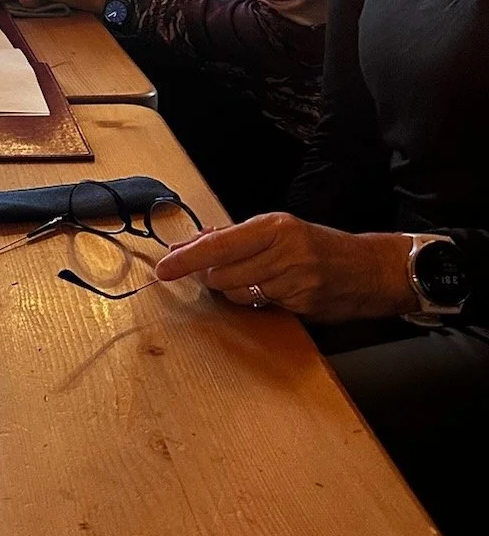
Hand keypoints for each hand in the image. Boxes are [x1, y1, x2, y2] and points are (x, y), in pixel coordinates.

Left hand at [154, 214, 415, 322]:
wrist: (373, 269)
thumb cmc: (321, 245)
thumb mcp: (282, 229)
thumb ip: (237, 236)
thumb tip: (194, 243)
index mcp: (275, 227)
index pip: (218, 245)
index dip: (186, 258)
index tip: (163, 267)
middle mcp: (283, 252)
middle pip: (221, 274)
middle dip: (211, 276)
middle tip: (216, 271)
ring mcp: (294, 282)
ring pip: (238, 294)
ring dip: (233, 290)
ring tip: (254, 278)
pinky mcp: (301, 306)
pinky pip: (262, 308)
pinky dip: (259, 301)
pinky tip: (276, 291)